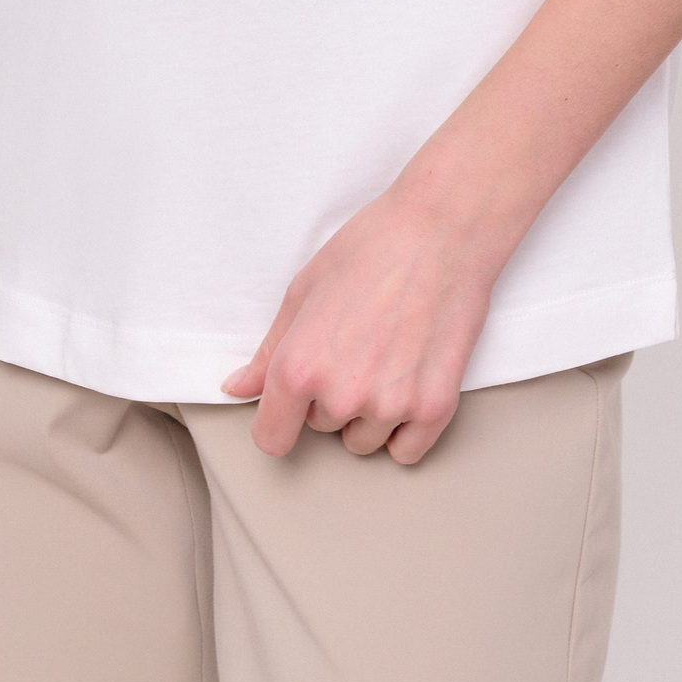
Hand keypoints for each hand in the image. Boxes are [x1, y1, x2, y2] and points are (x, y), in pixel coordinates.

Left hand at [221, 187, 502, 464]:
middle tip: (355, 342)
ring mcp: (391, 406)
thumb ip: (269, 351)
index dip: (279, 420)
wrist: (442, 230)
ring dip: (369, 413)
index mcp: (298, 368)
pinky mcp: (435, 408)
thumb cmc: (371, 248)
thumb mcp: (303, 290)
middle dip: (331, 396)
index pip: (272, 439)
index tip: (291, 406)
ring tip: (387, 353)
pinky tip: (410, 381)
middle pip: (322, 429)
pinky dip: (406, 428)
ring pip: (364, 440)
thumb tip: (239, 388)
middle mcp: (341, 395)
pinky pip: (407, 451)